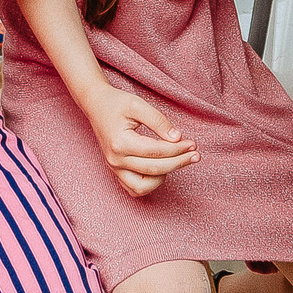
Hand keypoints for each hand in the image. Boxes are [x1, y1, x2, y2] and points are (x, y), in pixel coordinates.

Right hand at [82, 84, 196, 195]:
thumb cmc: (117, 103)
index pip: (156, 151)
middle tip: (196, 154)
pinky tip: (162, 170)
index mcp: (120, 143)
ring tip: (176, 162)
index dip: (178, 149)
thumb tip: (177, 138)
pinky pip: (134, 189)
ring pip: (142, 187)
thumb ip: (158, 121)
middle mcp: (115, 160)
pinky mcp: (116, 171)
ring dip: (163, 177)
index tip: (193, 144)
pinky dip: (149, 185)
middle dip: (178, 163)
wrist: (96, 105)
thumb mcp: (138, 105)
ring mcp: (114, 168)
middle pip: (154, 170)